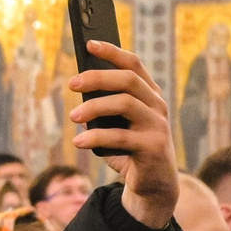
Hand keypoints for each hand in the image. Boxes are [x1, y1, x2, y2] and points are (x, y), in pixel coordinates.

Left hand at [68, 38, 176, 229]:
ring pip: (125, 104)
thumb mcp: (117, 125)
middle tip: (72, 84)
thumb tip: (80, 90)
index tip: (89, 44)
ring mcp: (158, 125)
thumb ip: (105, 107)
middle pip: (128, 80)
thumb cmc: (129, 150)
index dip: (112, 52)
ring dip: (94, 107)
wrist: (152, 186)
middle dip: (97, 77)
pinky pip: (120, 137)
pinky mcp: (154, 147)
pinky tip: (78, 142)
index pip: (133, 64)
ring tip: (73, 117)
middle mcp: (157, 106)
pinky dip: (96, 137)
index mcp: (149, 95)